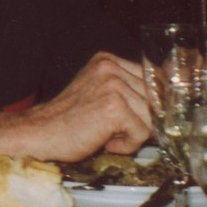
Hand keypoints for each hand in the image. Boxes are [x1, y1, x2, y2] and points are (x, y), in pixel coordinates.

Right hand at [0, 52, 152, 161]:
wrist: (39, 133)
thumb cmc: (68, 120)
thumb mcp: (99, 93)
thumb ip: (127, 90)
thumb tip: (167, 101)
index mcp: (107, 61)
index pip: (152, 80)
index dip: (149, 103)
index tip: (137, 116)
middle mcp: (110, 68)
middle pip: (154, 99)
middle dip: (139, 120)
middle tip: (111, 128)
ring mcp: (112, 85)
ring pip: (151, 117)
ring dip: (132, 134)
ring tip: (104, 133)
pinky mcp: (114, 107)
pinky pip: (141, 133)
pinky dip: (126, 145)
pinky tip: (104, 140)